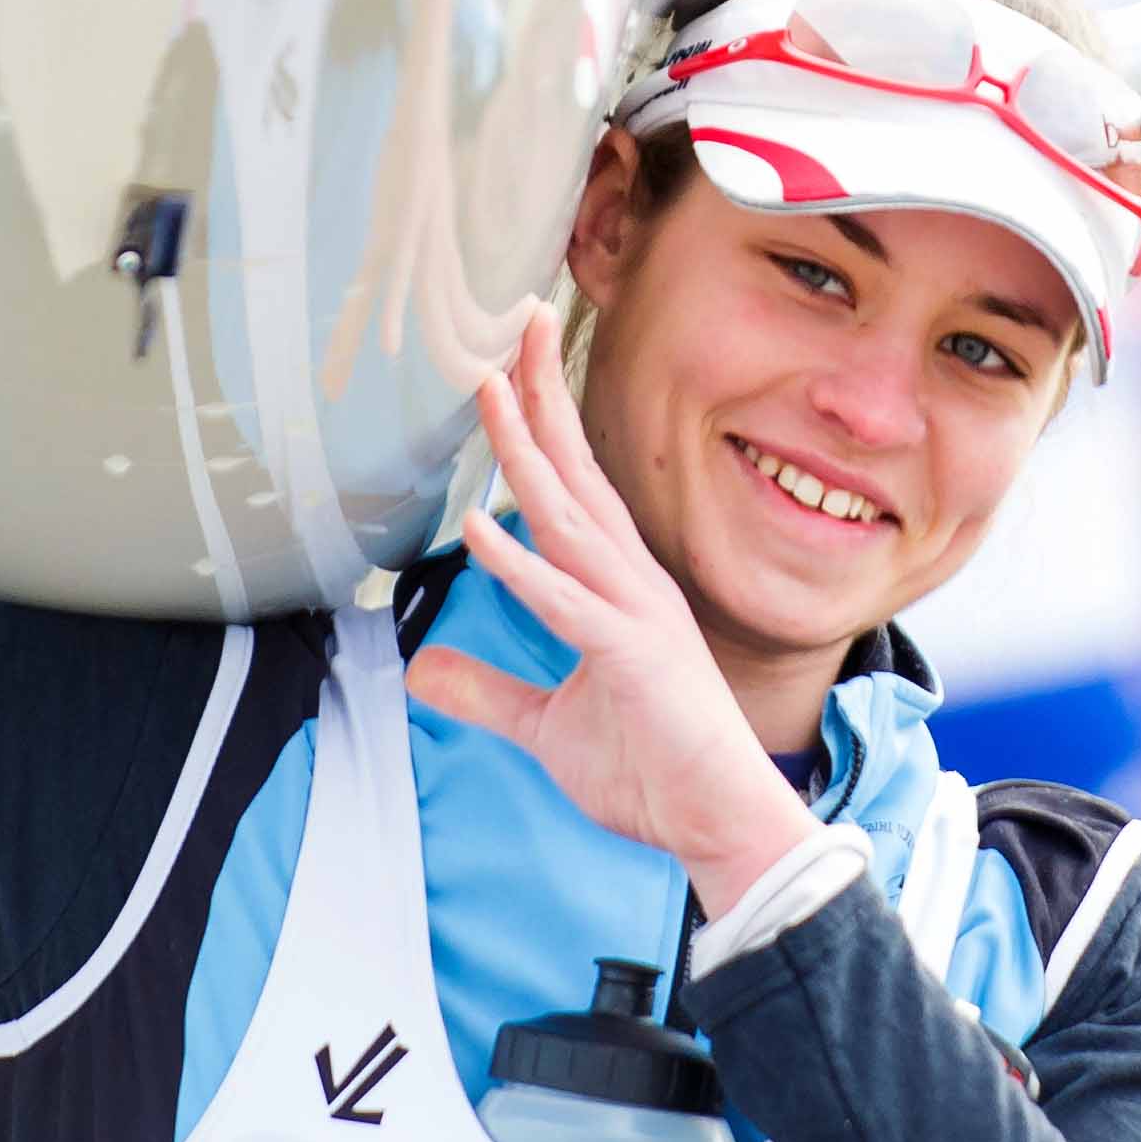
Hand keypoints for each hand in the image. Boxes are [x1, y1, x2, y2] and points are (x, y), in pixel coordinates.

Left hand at [405, 307, 813, 914]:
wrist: (719, 826)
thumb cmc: (653, 772)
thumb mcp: (547, 727)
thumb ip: (488, 692)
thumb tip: (421, 672)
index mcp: (617, 588)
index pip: (572, 487)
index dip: (541, 420)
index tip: (511, 359)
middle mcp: (630, 583)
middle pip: (576, 471)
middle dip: (542, 393)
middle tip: (517, 314)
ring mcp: (634, 615)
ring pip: (569, 517)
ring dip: (524, 451)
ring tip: (487, 389)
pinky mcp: (632, 659)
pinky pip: (567, 605)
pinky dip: (523, 565)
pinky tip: (480, 528)